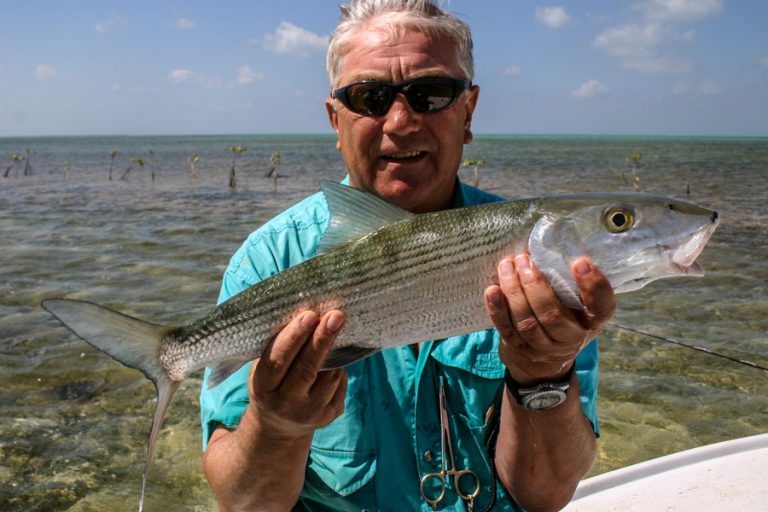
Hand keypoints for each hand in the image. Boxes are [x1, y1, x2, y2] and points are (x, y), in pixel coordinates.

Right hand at [246, 310, 347, 438]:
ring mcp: (310, 414)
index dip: (294, 337)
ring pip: (330, 375)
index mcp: (263, 388)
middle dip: (322, 339)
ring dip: (334, 351)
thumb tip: (306, 314)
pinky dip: (339, 368)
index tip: (310, 315)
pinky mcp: (330, 416)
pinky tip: (334, 360)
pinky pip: (341, 384)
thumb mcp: (263, 369)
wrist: (278, 427)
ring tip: (333, 330)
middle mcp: (285, 405)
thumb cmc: (271, 384)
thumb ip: (279, 348)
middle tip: (336, 315)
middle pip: (307, 369)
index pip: (278, 360)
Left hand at [484, 254, 615, 385]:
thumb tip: (548, 244)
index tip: (580, 262)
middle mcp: (572, 337)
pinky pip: (507, 330)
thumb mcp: (577, 302)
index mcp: (592, 321)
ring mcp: (544, 348)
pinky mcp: (521, 349)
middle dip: (534, 285)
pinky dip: (498, 310)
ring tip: (506, 266)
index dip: (593, 287)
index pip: (601, 307)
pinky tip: (492, 290)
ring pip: (527, 323)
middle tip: (524, 260)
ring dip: (514, 292)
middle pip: (552, 316)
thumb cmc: (564, 315)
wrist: (546, 360)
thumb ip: (569, 281)